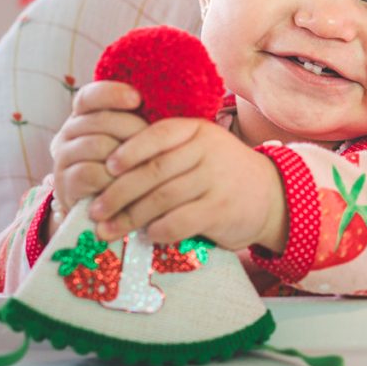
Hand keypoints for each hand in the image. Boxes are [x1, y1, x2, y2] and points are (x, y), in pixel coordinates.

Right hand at [49, 81, 145, 227]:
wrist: (104, 213)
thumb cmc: (127, 170)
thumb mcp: (132, 142)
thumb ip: (139, 122)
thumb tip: (166, 105)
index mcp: (83, 116)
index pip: (89, 96)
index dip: (112, 94)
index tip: (137, 98)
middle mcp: (68, 133)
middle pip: (99, 120)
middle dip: (132, 129)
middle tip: (157, 141)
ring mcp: (64, 158)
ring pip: (97, 145)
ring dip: (127, 156)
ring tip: (149, 164)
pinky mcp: (65, 183)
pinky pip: (90, 173)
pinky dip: (113, 179)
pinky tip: (129, 184)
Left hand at [87, 118, 286, 253]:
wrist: (270, 195)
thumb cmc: (221, 173)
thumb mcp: (201, 148)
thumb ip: (167, 151)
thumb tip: (110, 171)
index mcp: (197, 130)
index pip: (157, 134)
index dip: (128, 150)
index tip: (106, 167)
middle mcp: (208, 151)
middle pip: (153, 170)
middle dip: (118, 192)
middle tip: (96, 209)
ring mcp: (216, 180)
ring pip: (162, 197)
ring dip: (130, 216)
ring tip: (108, 229)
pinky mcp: (221, 209)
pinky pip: (180, 220)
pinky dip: (158, 230)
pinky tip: (147, 235)